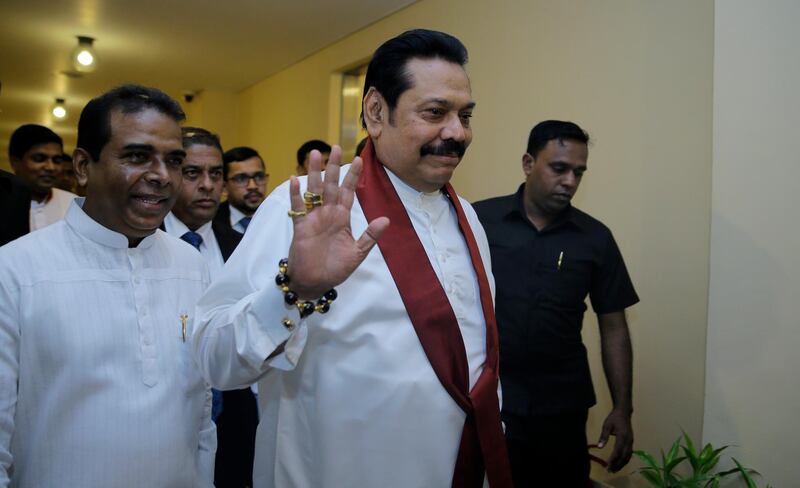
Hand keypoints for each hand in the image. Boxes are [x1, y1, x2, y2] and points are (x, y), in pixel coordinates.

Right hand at [287, 146, 389, 298]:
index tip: (359, 159)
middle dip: (333, 166)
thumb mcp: (358, 253)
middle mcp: (327, 214)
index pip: (348, 192)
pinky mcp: (300, 227)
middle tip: (336, 147)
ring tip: (314, 154)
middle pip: (331, 185)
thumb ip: (370, 236)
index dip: (353, 176)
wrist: (315, 283)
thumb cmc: (336, 269)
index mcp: (342, 218)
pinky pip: (298, 208)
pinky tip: (294, 180)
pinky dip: (295, 195)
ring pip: (313, 191)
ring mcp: (313, 219)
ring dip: (313, 173)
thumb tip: (386, 219)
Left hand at [598, 408, 632, 471]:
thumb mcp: (606, 425)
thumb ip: (603, 436)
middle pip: (624, 456)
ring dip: (622, 464)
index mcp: (622, 436)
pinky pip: (629, 453)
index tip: (607, 465)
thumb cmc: (614, 418)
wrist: (624, 412)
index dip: (613, 459)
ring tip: (614, 470)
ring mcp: (631, 441)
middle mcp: (629, 440)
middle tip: (610, 471)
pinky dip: (625, 460)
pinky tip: (620, 464)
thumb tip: (599, 447)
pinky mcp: (631, 442)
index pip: (618, 450)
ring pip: (628, 456)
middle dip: (617, 464)